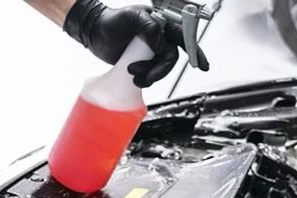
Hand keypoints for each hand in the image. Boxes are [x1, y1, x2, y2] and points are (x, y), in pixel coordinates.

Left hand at [64, 0, 208, 87]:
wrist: (94, 33)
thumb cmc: (111, 22)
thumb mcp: (130, 19)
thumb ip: (149, 27)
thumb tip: (161, 43)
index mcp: (161, 23)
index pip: (183, 37)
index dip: (195, 51)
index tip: (202, 66)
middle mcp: (159, 38)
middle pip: (170, 59)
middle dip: (158, 70)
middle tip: (141, 74)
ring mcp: (151, 51)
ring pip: (160, 69)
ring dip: (149, 76)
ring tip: (132, 74)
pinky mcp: (143, 63)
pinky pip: (151, 75)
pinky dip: (144, 79)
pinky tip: (134, 78)